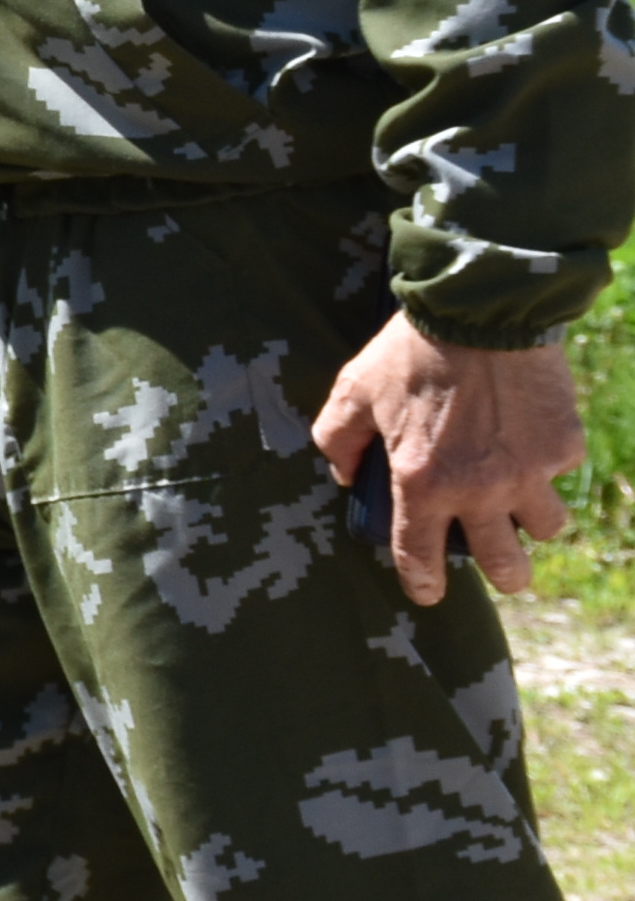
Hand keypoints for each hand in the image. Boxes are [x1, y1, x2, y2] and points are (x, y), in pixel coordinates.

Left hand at [312, 310, 580, 604]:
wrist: (481, 308)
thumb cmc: (411, 351)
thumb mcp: (353, 390)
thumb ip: (337, 439)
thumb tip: (344, 476)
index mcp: (423, 482)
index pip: (419, 556)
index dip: (421, 583)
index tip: (426, 592)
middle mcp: (481, 489)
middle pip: (505, 564)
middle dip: (503, 574)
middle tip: (500, 567)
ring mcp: (529, 471)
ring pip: (545, 528)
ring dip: (531, 523)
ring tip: (518, 507)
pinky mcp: (563, 446)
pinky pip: (559, 475)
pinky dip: (545, 468)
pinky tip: (527, 444)